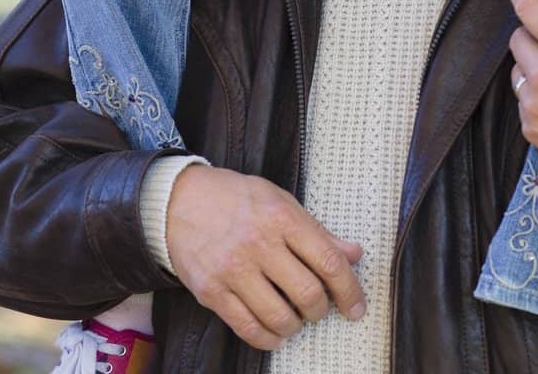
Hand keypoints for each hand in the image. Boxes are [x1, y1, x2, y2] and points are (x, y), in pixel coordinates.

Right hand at [166, 165, 365, 350]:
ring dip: (295, 326)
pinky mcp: (212, 292)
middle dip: (321, 310)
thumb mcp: (280, 201)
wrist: (180, 201)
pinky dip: (268, 338)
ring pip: (279, 317)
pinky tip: (274, 332)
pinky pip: (248, 328)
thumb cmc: (237, 199)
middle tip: (319, 308)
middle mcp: (259, 243)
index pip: (327, 260)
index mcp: (281, 217)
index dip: (349, 289)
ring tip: (295, 318)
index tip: (357, 307)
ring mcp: (233, 270)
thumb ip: (317, 230)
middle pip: (307, 294)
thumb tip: (354, 254)